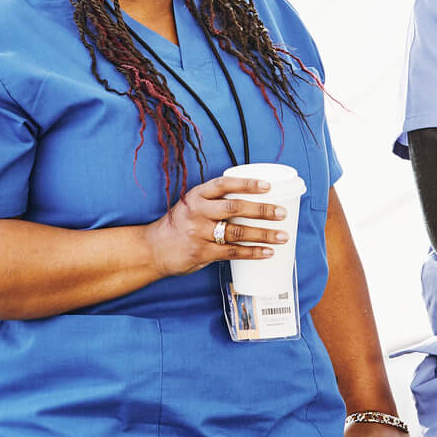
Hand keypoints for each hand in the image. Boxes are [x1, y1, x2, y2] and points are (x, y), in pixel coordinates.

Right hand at [141, 176, 289, 278]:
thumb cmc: (179, 225)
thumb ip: (214, 202)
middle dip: (262, 210)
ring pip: (237, 232)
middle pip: (235, 208)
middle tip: (281, 213)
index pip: (224, 184)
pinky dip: (252, 252)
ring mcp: (199, 233)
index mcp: (196, 195)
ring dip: (263, 234)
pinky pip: (232, 252)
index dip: (247, 184)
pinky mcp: (202, 252)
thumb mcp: (192, 205)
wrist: (153, 249)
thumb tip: (251, 203)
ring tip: (283, 235)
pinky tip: (267, 252)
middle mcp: (198, 211)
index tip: (267, 186)